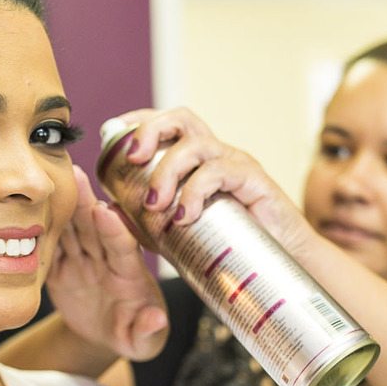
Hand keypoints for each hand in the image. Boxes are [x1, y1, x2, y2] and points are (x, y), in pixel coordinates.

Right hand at [46, 165, 168, 360]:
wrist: (105, 334)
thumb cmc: (133, 335)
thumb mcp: (145, 344)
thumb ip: (149, 332)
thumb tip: (155, 320)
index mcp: (129, 274)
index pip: (122, 247)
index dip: (114, 230)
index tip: (104, 211)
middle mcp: (105, 260)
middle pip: (93, 228)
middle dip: (83, 202)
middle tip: (73, 175)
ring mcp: (81, 262)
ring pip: (70, 231)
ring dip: (59, 209)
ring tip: (47, 184)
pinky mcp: (60, 268)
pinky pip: (47, 249)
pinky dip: (36, 234)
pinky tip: (25, 213)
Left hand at [121, 107, 317, 255]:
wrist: (279, 266)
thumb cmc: (227, 247)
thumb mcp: (176, 232)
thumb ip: (145, 220)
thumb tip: (108, 208)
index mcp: (196, 160)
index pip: (167, 123)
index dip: (139, 120)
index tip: (112, 132)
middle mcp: (215, 154)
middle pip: (181, 119)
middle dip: (149, 131)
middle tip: (132, 159)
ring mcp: (235, 164)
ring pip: (196, 145)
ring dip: (167, 172)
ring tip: (155, 205)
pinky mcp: (254, 180)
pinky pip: (219, 172)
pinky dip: (195, 191)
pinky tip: (184, 216)